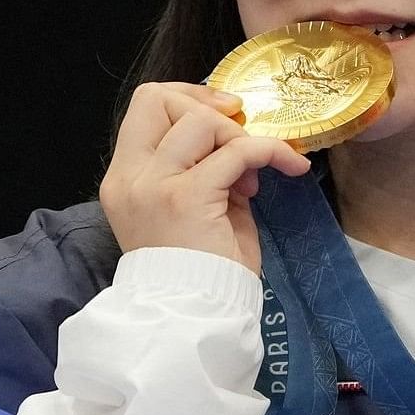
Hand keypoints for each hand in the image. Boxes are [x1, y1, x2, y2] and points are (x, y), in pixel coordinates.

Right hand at [100, 81, 308, 271]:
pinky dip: (270, 151)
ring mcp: (155, 185)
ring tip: (250, 178)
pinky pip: (238, 152)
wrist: (194, 318)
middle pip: (159, 99)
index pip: (145, 106)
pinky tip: (290, 167)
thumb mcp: (190, 209)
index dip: (186, 96)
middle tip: (241, 137)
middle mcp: (131, 177)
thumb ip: (201, 169)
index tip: (223, 114)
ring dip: (237, 137)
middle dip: (208, 108)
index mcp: (124, 178)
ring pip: (199, 121)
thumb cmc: (197, 273)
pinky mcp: (188, 197)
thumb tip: (235, 146)